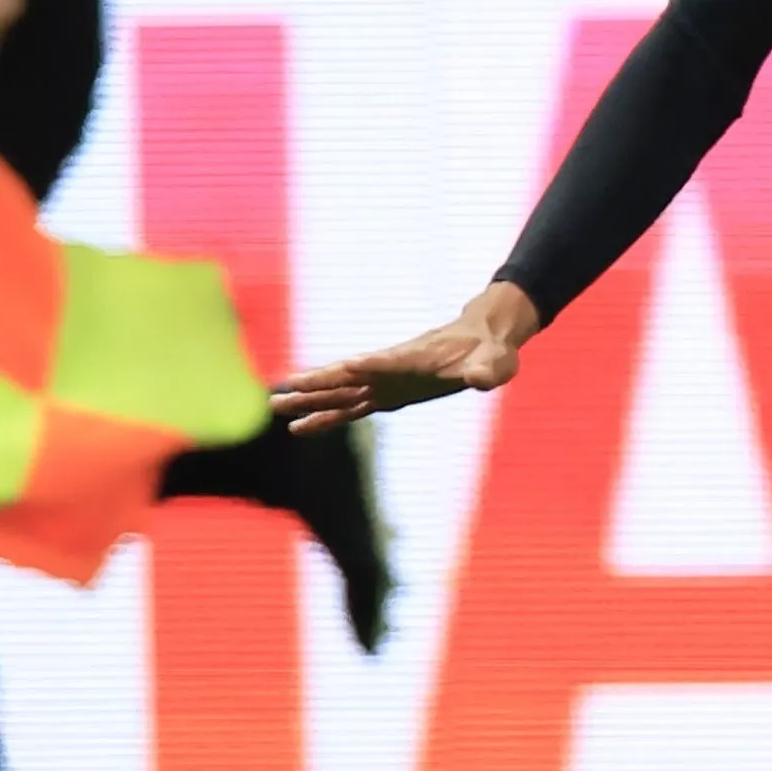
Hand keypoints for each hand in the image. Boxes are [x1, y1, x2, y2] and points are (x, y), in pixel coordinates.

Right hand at [271, 282, 541, 428]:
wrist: (483, 342)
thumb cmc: (491, 351)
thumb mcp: (497, 363)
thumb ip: (488, 371)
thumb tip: (483, 380)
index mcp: (416, 358)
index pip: (387, 362)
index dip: (367, 366)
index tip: (343, 367)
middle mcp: (392, 369)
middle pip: (347, 378)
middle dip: (316, 385)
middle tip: (281, 392)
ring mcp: (386, 383)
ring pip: (340, 394)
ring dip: (310, 401)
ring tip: (275, 406)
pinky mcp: (387, 396)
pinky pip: (350, 409)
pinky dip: (326, 418)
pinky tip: (301, 428)